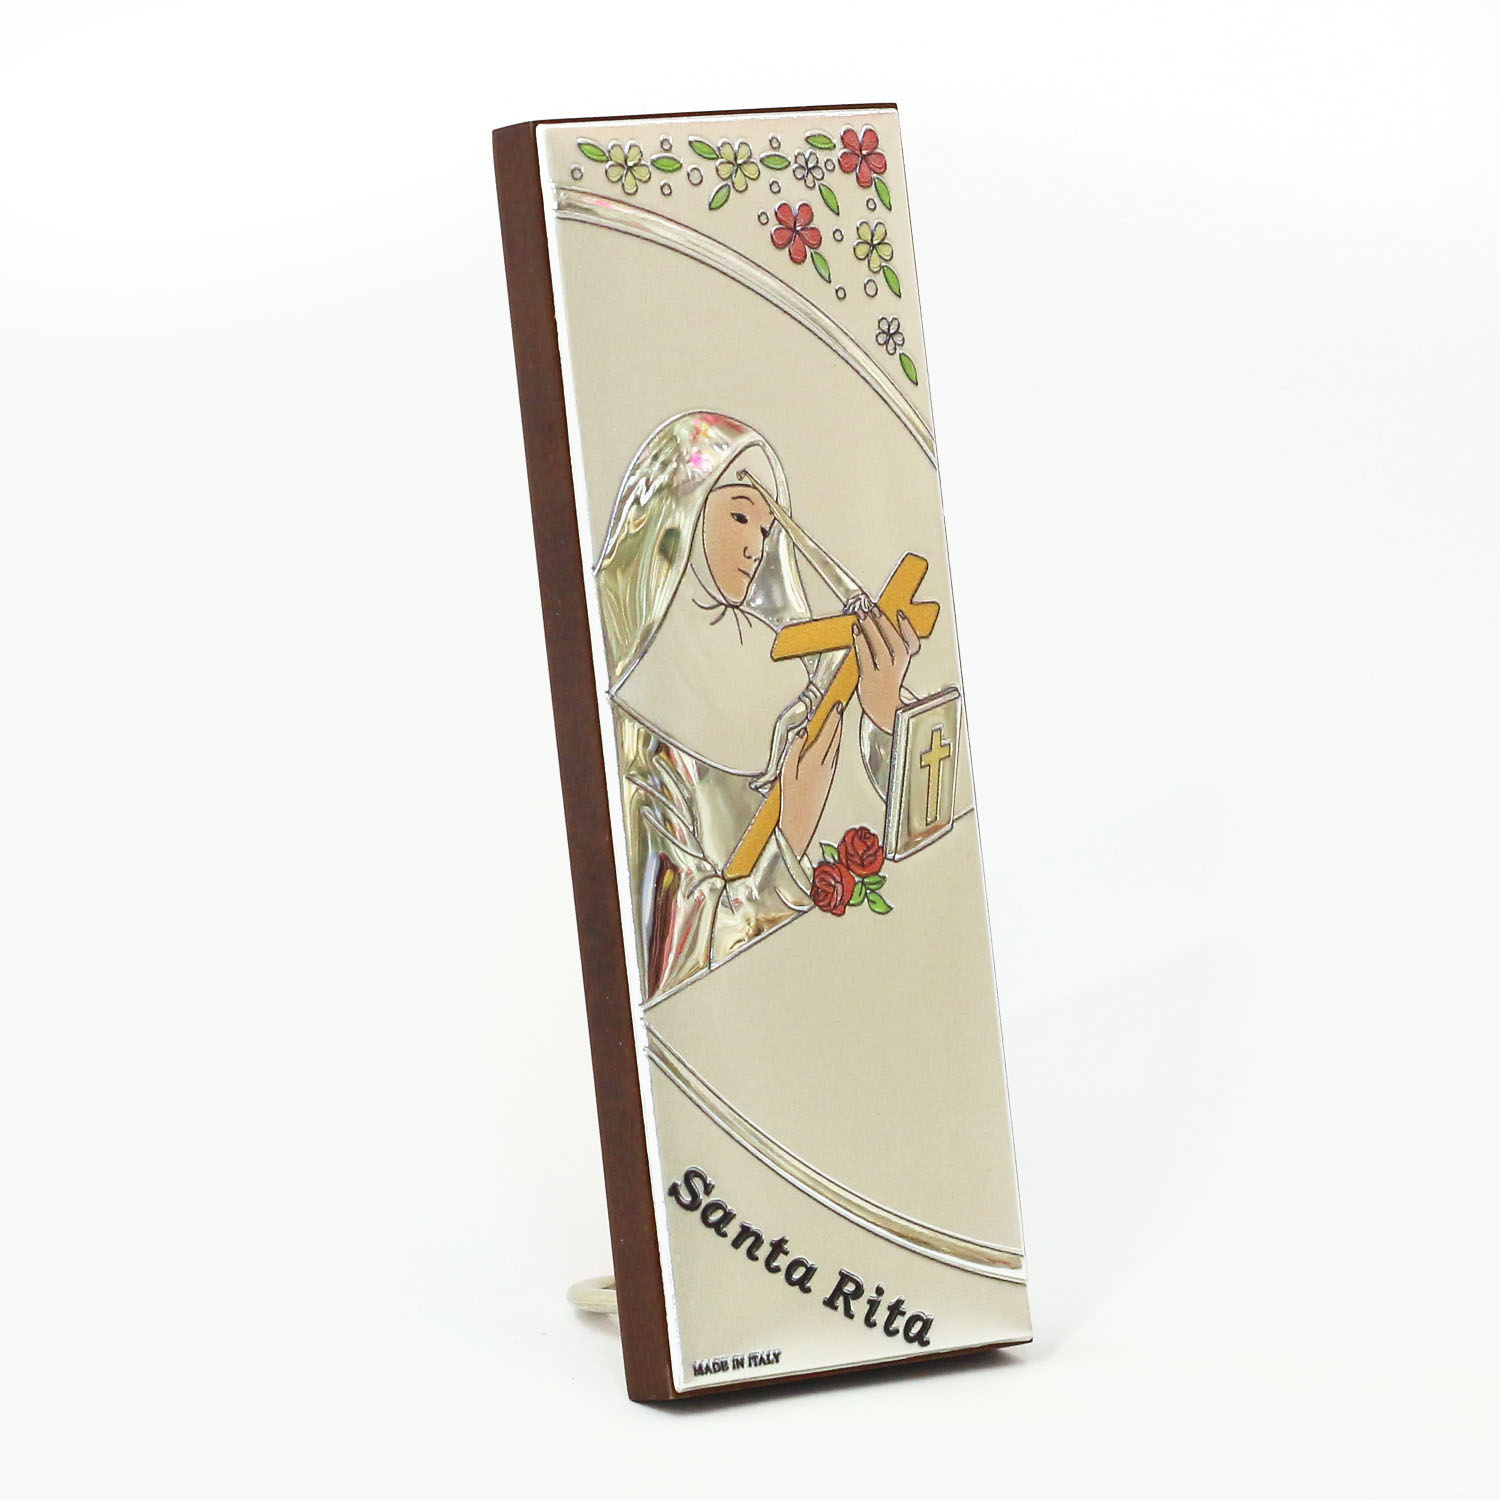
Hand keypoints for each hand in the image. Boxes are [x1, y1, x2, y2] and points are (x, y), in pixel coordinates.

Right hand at [778, 701, 842, 856]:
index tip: (837, 704)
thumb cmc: (790, 800)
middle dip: (837, 721)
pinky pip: (834, 755)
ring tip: (837, 718)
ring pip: (836, 746)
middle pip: (834, 737)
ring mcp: (828, 771)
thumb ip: (794, 751)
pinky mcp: (828, 778)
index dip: (833, 717)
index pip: (827, 733)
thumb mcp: (786, 774)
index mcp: (814, 761)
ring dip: (837, 731)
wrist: (800, 822)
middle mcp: (825, 765)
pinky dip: (834, 743)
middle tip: (839, 705)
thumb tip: (802, 732)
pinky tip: (832, 741)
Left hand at [853, 606, 920, 734]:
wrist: (884, 714)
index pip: (912, 644)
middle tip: (874, 608)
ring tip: (863, 614)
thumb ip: (892, 651)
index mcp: (905, 665)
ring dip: (871, 629)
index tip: (900, 614)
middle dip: (884, 623)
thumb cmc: (886, 688)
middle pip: (894, 642)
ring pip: (880, 647)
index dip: (908, 628)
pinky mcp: (869, 679)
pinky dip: (861, 642)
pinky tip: (856, 631)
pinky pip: (866, 657)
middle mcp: (897, 668)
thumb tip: (881, 627)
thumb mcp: (895, 669)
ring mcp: (883, 674)